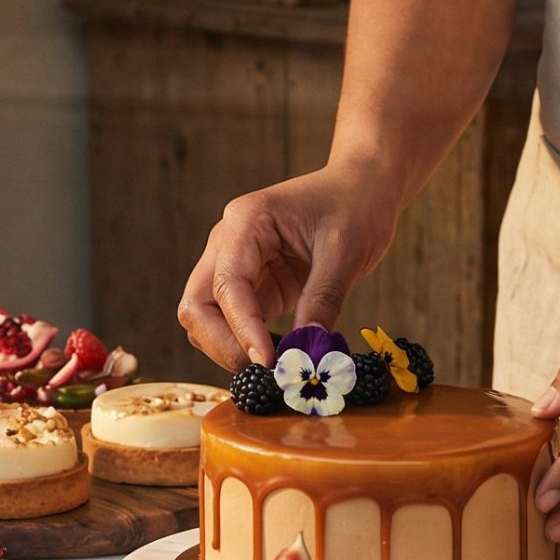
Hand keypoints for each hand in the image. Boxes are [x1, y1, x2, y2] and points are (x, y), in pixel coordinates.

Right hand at [179, 168, 402, 370]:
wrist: (363, 189)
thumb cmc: (355, 206)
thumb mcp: (345, 250)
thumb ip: (323, 299)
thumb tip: (307, 351)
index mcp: (245, 222)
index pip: (227, 285)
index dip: (242, 329)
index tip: (268, 362)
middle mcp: (228, 242)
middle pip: (197, 305)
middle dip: (222, 343)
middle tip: (265, 370)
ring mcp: (235, 265)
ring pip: (206, 318)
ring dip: (229, 347)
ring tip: (276, 366)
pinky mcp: (252, 286)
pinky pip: (232, 323)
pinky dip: (246, 345)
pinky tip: (280, 357)